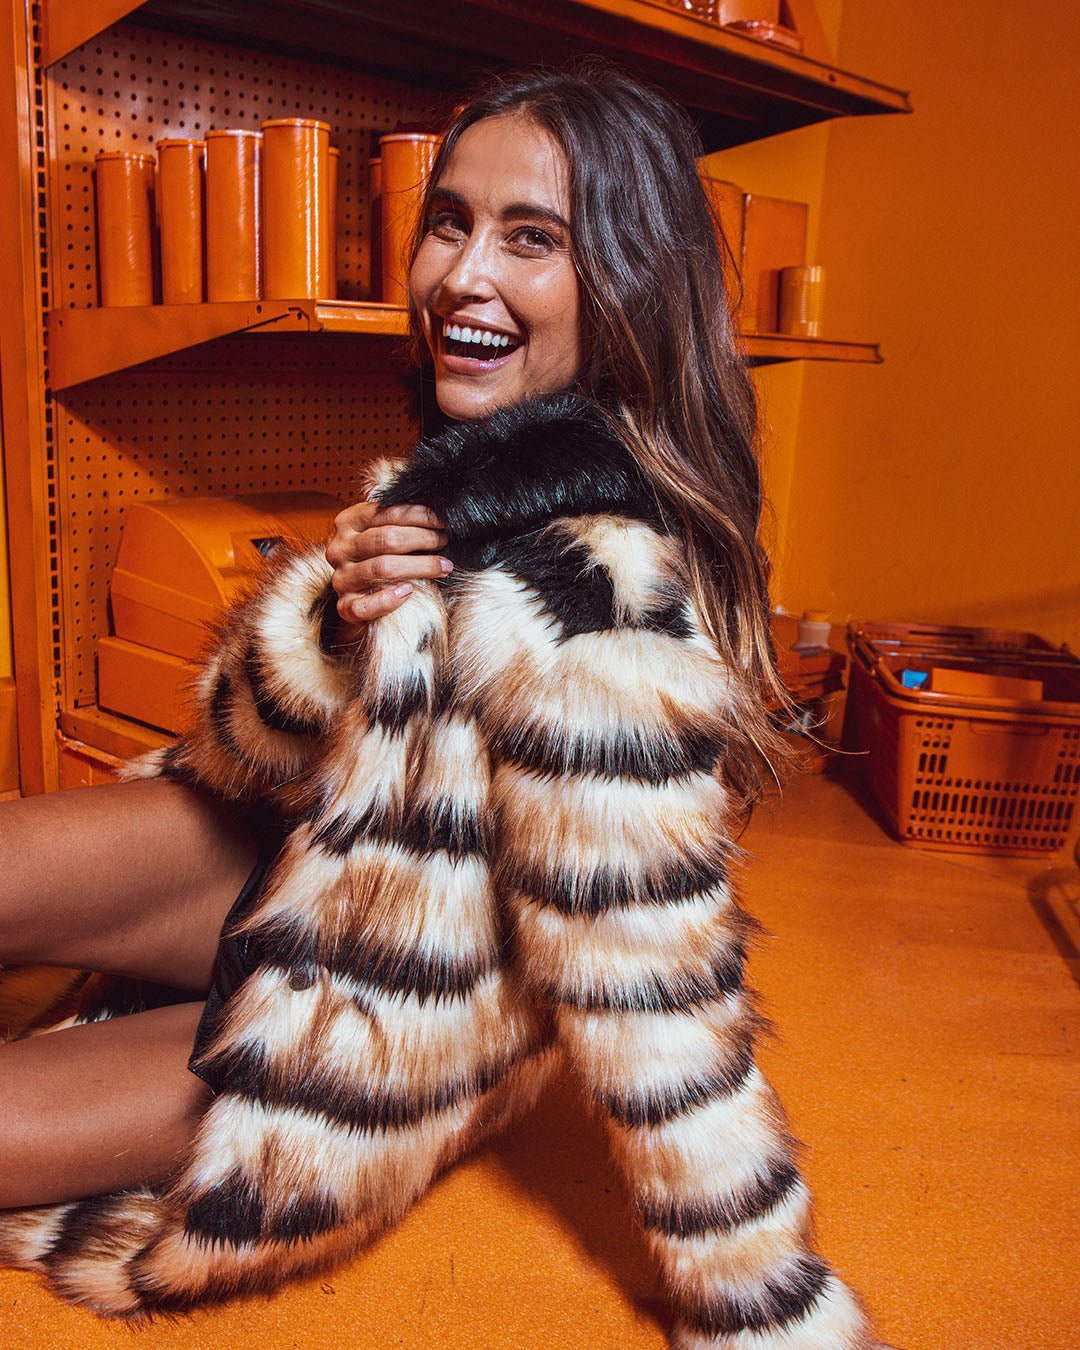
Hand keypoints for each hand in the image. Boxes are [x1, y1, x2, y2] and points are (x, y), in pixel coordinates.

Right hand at [325, 501, 450, 630]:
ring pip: (382, 568)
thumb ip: (399, 521)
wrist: (359, 594)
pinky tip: (409, 592)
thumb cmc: (378, 556)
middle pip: (386, 539)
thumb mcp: (382, 530)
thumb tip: (439, 512)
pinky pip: (365, 605)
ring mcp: (341, 578)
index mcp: (348, 522)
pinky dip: (388, 599)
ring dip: (420, 566)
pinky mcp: (345, 606)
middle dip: (423, 538)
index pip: (388, 513)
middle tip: (444, 541)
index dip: (420, 515)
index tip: (443, 520)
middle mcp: (340, 549)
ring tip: (443, 566)